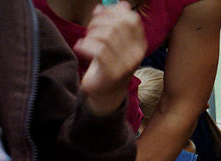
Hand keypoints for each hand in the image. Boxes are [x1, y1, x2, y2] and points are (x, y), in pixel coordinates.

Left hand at [74, 2, 147, 116]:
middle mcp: (136, 54)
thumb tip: (118, 4)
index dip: (113, 12)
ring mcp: (126, 64)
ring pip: (106, 36)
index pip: (131, 19)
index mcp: (139, 44)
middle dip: (98, 22)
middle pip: (117, 25)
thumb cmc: (108, 64)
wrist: (106, 92)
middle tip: (89, 29)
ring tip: (86, 40)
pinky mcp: (113, 73)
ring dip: (90, 34)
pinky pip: (98, 51)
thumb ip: (116, 23)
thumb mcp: (114, 41)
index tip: (99, 15)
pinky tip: (80, 48)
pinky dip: (85, 46)